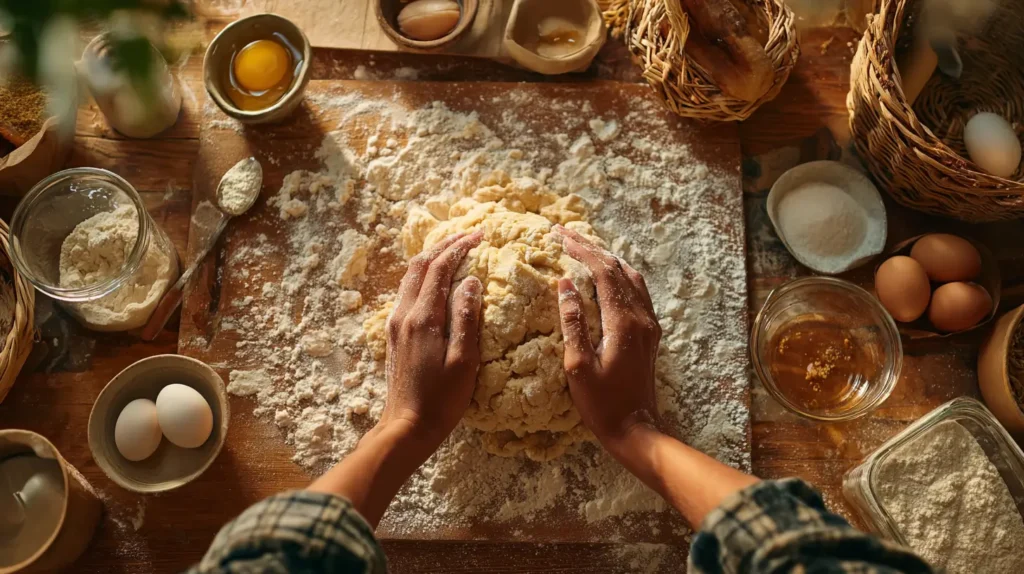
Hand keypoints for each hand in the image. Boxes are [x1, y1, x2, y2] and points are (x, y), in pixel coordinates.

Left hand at [378, 230, 483, 449]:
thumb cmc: (441, 399)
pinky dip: (424, 276)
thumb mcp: (464, 360)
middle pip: (420, 265)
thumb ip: (467, 317)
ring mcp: (396, 324)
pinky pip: (408, 292)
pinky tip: (437, 281)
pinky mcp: (395, 334)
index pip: (440, 268)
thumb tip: (471, 281)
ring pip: (411, 277)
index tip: (480, 235)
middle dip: (445, 245)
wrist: (406, 426)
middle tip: (469, 235)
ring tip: (454, 250)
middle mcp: (404, 315)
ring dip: (432, 258)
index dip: (460, 247)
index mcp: (422, 318)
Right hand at [555, 225, 661, 450]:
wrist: (635, 428)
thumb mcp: (578, 366)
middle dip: (591, 248)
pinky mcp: (650, 334)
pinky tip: (606, 277)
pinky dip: (619, 276)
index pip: (603, 272)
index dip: (581, 250)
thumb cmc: (601, 404)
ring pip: (631, 278)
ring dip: (607, 260)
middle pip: (618, 269)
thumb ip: (573, 322)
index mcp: (623, 323)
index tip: (559, 236)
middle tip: (566, 234)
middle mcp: (641, 318)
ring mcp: (649, 325)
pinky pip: (637, 293)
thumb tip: (565, 285)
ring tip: (583, 249)